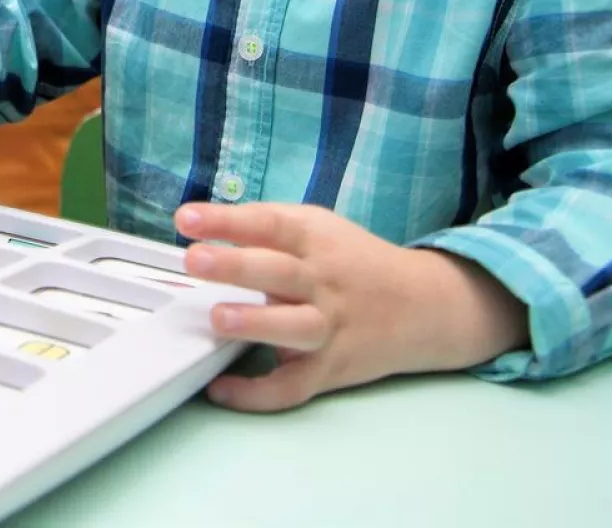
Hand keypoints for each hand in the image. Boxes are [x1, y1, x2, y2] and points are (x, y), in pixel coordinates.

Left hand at [175, 201, 527, 411]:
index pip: (268, 224)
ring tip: (219, 319)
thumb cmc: (352, 262)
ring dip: (257, 323)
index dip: (226, 220)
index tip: (186, 218)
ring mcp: (330, 327)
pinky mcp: (332, 368)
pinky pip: (294, 386)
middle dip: (237, 266)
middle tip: (195, 260)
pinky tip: (222, 390)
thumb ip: (265, 227)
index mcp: (314, 241)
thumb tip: (202, 225)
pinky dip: (259, 393)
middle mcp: (323, 282)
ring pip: (295, 328)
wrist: (425, 306)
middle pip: (280, 272)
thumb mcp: (316, 229)